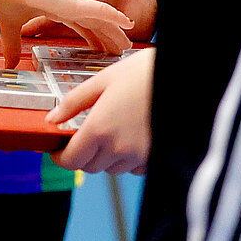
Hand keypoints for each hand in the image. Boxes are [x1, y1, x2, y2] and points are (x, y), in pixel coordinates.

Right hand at [0, 0, 132, 66]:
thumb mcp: (10, 28)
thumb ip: (12, 46)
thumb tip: (8, 65)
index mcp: (54, 10)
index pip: (78, 27)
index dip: (90, 38)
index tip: (99, 50)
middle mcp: (66, 6)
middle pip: (93, 26)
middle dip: (106, 39)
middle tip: (119, 52)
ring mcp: (71, 3)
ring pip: (100, 20)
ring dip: (114, 32)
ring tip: (128, 45)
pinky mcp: (71, 1)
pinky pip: (98, 10)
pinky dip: (113, 16)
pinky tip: (127, 22)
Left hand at [50, 48, 154, 174]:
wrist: (188, 77)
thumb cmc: (146, 72)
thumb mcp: (103, 79)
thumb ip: (74, 102)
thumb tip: (52, 119)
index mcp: (99, 129)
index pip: (71, 161)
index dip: (60, 157)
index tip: (58, 150)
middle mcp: (118, 148)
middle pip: (90, 166)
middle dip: (83, 154)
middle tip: (85, 135)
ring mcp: (139, 156)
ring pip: (112, 168)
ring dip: (106, 156)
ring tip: (114, 130)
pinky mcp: (156, 158)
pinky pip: (134, 168)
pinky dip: (129, 159)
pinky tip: (133, 137)